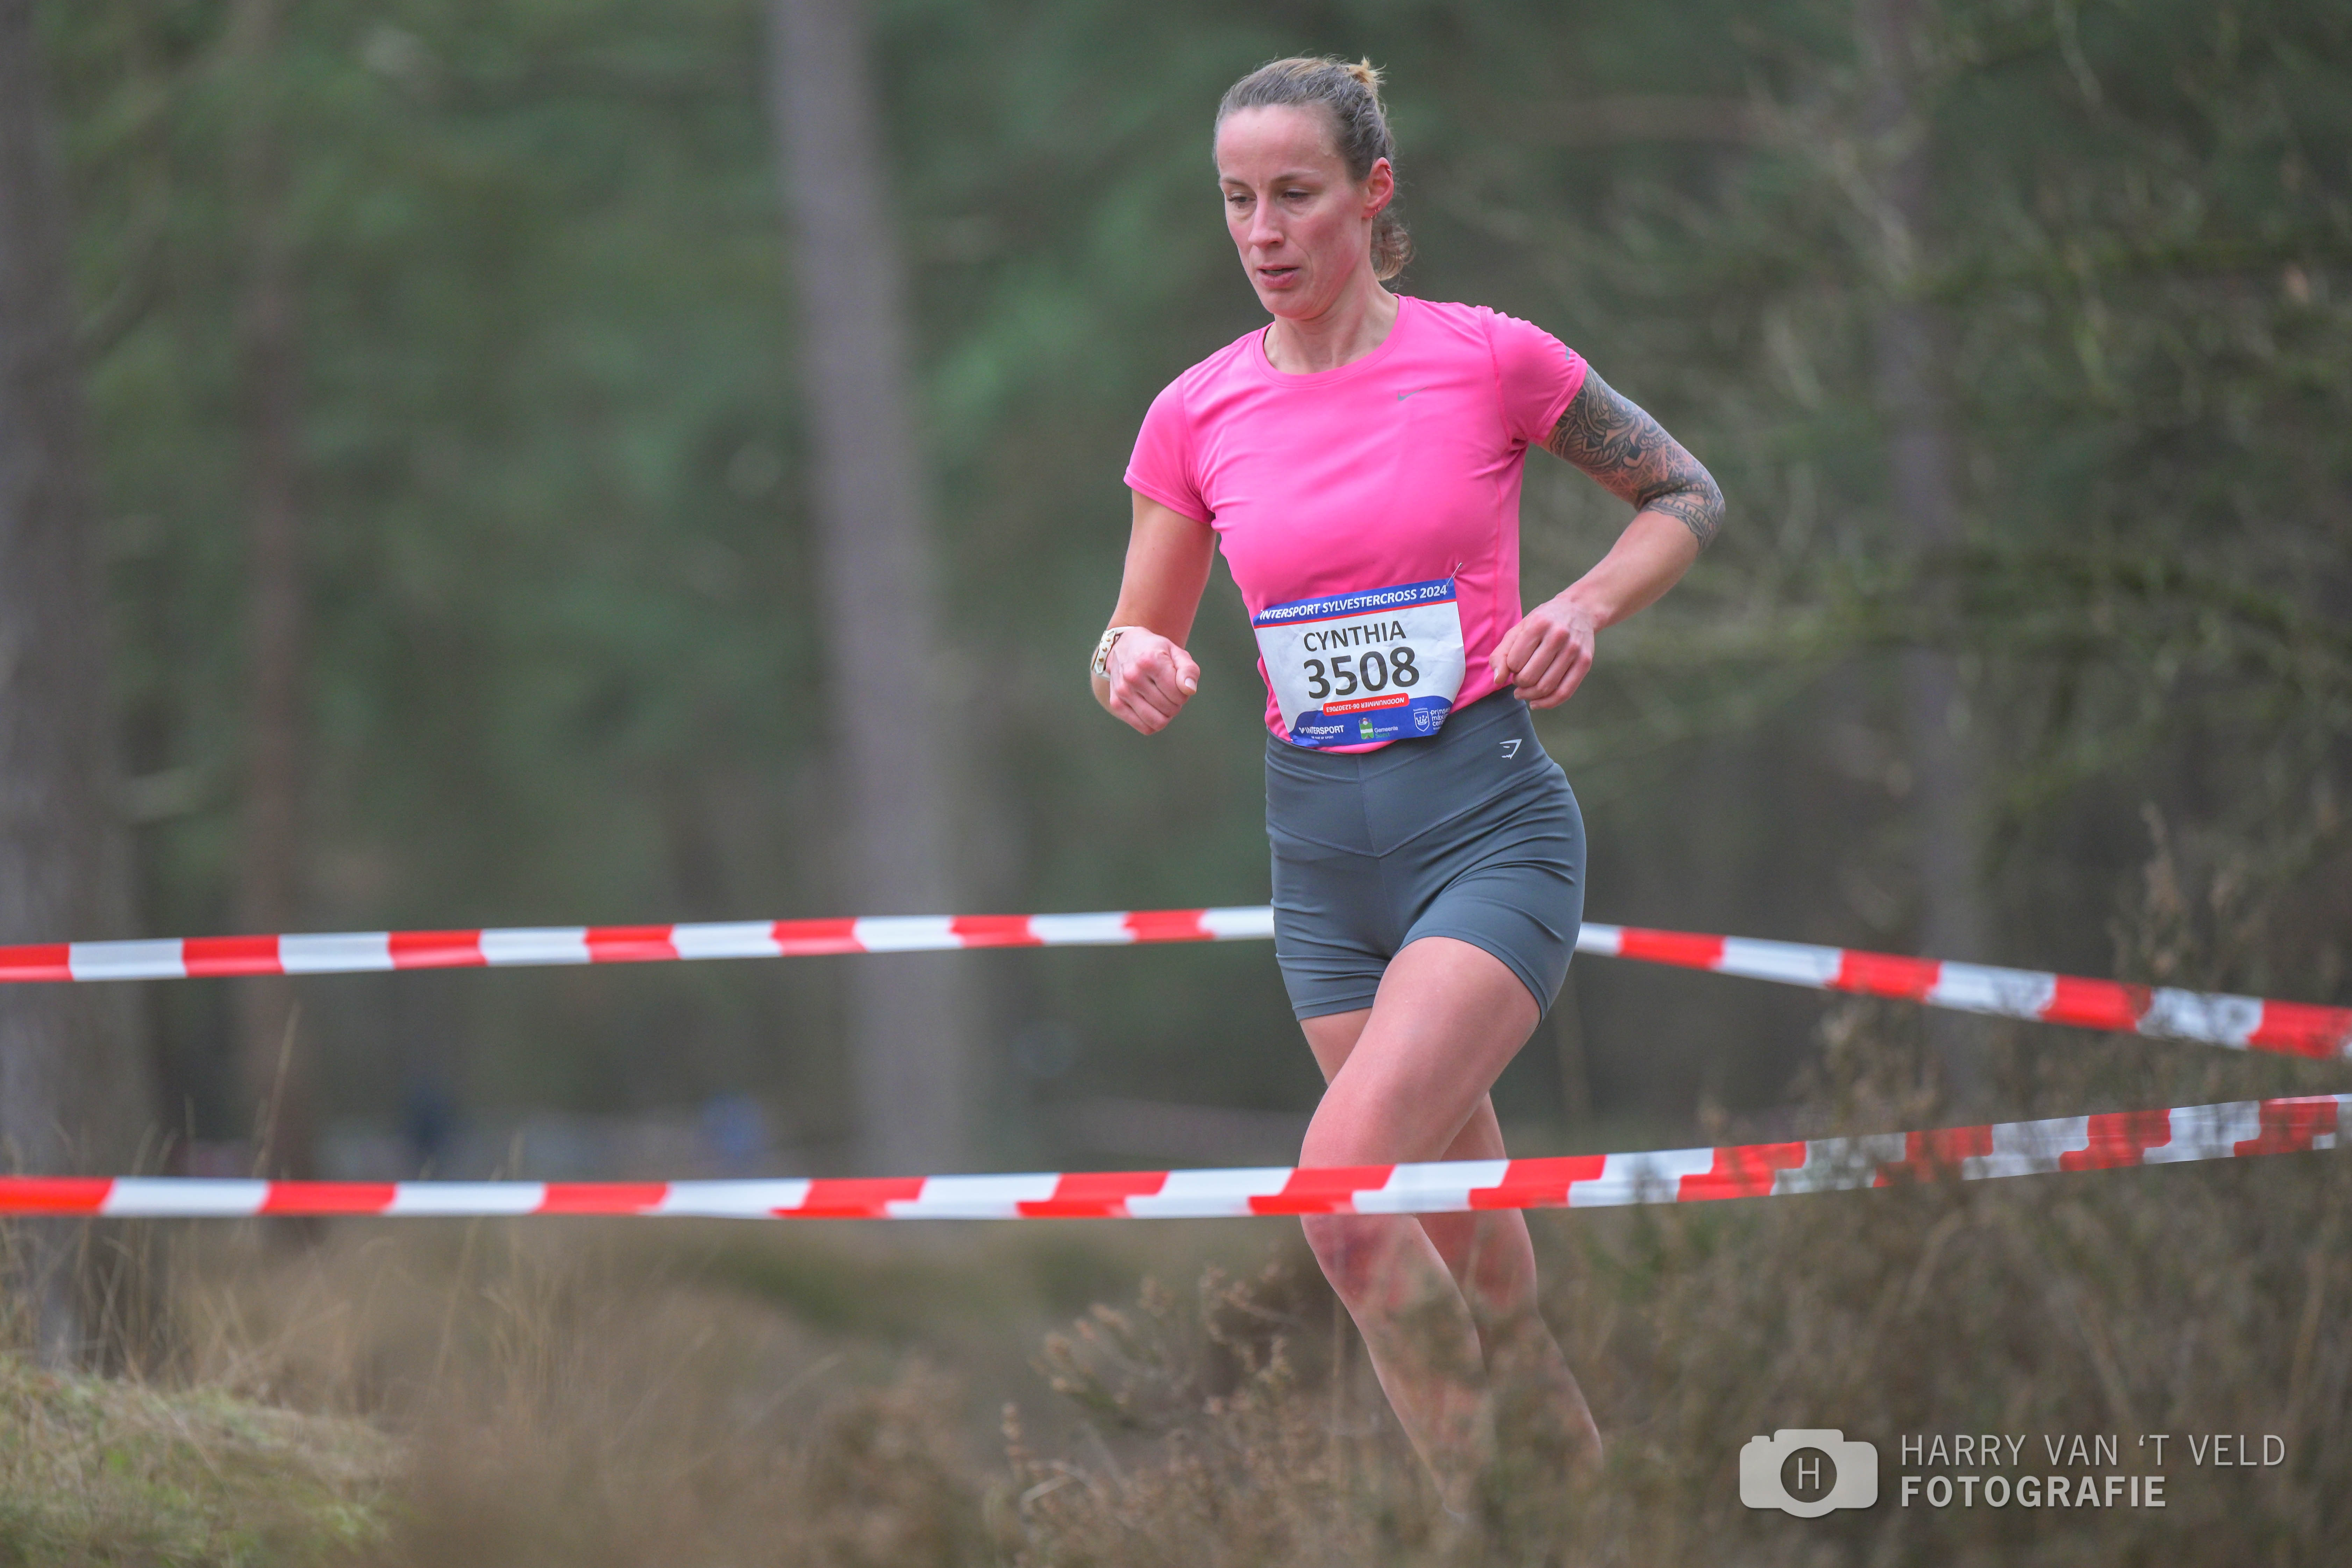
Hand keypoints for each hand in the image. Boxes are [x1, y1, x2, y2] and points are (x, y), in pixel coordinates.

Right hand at [1103, 630, 1200, 734]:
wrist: (1125, 647)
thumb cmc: (1155, 651)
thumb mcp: (1176, 653)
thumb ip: (1188, 670)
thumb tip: (1189, 690)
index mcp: (1150, 661)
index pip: (1178, 694)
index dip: (1184, 693)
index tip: (1178, 684)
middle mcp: (1133, 676)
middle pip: (1169, 709)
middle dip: (1175, 704)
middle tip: (1169, 692)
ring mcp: (1123, 691)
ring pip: (1156, 722)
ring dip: (1165, 715)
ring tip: (1162, 701)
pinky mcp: (1116, 703)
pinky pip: (1143, 727)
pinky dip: (1153, 723)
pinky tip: (1152, 710)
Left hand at [1488, 594, 1597, 709]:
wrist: (1579, 611)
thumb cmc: (1543, 623)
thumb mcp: (1518, 630)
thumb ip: (1501, 653)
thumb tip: (1498, 680)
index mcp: (1538, 624)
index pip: (1514, 662)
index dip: (1510, 670)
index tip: (1513, 666)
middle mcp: (1558, 635)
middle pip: (1529, 677)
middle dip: (1519, 683)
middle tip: (1519, 679)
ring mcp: (1574, 649)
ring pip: (1546, 687)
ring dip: (1530, 695)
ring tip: (1524, 691)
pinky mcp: (1585, 662)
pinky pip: (1564, 693)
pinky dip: (1547, 703)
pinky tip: (1536, 703)